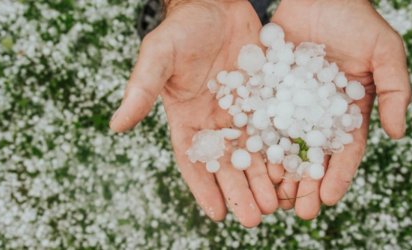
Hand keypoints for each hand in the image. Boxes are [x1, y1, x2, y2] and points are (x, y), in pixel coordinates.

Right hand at [110, 0, 277, 226]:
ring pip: (254, 152)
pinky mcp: (264, 98)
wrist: (216, 4)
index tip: (218, 214)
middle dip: (240, 192)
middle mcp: (215, 121)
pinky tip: (295, 168)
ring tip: (277, 203)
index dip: (204, 188)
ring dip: (264, 179)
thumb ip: (141, 89)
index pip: (193, 160)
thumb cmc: (183, 29)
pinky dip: (283, 150)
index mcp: (187, 118)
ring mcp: (242, 111)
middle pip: (228, 164)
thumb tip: (116, 125)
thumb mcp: (159, 56)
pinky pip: (275, 128)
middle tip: (256, 218)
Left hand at [268, 0, 411, 218]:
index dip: (337, 175)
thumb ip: (395, 91)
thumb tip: (398, 133)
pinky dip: (257, 142)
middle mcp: (317, 113)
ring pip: (284, 144)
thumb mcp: (385, 52)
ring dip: (279, 172)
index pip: (345, 150)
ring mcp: (291, 104)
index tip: (326, 199)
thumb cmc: (356, 20)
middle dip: (306, 184)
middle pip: (312, 156)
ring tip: (272, 197)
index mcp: (347, 111)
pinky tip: (250, 162)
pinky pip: (262, 120)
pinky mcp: (269, 92)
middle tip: (297, 212)